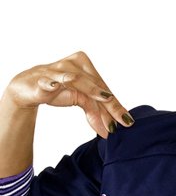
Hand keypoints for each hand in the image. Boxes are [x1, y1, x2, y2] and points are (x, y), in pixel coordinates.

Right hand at [3, 51, 133, 137]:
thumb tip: (110, 131)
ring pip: (78, 81)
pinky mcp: (41, 79)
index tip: (126, 122)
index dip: (115, 106)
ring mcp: (57, 70)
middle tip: (118, 124)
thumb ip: (95, 112)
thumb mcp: (80, 100)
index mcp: (85, 64)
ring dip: (92, 92)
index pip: (104, 88)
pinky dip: (51, 84)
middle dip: (108, 107)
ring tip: (105, 99)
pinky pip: (48, 82)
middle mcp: (73, 64)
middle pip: (95, 86)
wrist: (27, 87)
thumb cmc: (57, 89)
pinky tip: (55, 86)